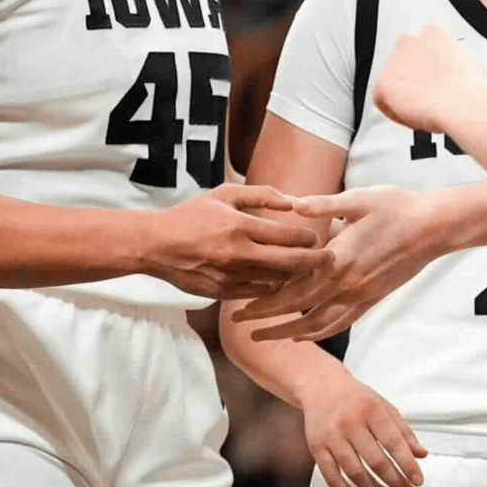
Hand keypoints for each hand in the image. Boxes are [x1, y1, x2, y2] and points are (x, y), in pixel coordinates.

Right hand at [142, 184, 332, 300]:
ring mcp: (230, 276)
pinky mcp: (223, 292)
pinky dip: (272, 287)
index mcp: (239, 225)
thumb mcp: (224, 194)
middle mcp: (238, 253)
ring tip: (307, 269)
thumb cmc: (192, 215)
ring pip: (276, 280)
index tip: (318, 237)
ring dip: (295, 276)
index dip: (308, 238)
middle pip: (290, 262)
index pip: (287, 235)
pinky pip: (257, 292)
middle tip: (329, 258)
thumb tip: (292, 201)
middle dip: (315, 261)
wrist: (157, 245)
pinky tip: (280, 280)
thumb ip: (261, 195)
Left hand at [235, 186, 439, 341]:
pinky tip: (305, 334)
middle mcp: (348, 284)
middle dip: (268, 320)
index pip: (293, 288)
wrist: (434, 227)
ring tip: (267, 337)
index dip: (265, 302)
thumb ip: (324, 204)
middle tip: (240, 324)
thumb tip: (293, 204)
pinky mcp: (373, 299)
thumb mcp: (358, 198)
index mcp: (339, 258)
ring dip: (291, 333)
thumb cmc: (396, 207)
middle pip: (299, 311)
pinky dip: (320, 332)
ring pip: (320, 325)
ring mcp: (362, 295)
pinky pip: (342, 323)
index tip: (240, 307)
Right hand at [300, 369, 425, 486]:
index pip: (393, 442)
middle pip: (375, 461)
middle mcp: (350, 423)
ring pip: (355, 473)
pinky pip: (332, 478)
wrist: (321, 386)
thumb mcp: (384, 407)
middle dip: (395, 482)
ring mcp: (331, 437)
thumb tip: (421, 455)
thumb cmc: (356, 398)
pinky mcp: (317, 448)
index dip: (407, 464)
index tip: (418, 480)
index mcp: (371, 410)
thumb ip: (404, 431)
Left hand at [372, 25, 481, 133]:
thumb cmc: (469, 89)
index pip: (419, 48)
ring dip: (403, 94)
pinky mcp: (383, 83)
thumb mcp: (467, 63)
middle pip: (403, 62)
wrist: (461, 103)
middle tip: (426, 97)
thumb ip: (448, 63)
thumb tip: (447, 74)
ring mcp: (393, 61)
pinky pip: (382, 100)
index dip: (425, 69)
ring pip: (392, 81)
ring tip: (423, 109)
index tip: (432, 82)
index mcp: (432, 32)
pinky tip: (413, 116)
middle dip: (412, 79)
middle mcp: (409, 40)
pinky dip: (394, 111)